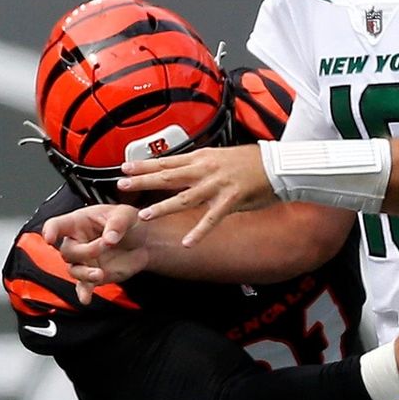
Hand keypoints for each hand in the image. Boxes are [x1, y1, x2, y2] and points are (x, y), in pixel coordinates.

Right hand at [42, 204, 146, 304]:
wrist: (144, 242)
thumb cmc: (129, 222)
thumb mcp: (126, 214)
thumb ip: (117, 224)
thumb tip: (109, 238)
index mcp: (79, 222)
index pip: (58, 225)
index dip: (50, 230)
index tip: (50, 238)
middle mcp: (77, 242)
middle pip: (68, 251)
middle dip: (87, 250)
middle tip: (107, 244)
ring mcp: (84, 260)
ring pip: (73, 270)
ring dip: (85, 273)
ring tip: (99, 273)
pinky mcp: (93, 276)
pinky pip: (83, 286)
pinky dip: (83, 293)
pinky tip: (86, 299)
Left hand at [118, 144, 275, 246]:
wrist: (276, 165)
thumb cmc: (249, 162)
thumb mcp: (219, 156)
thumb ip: (199, 164)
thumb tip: (179, 168)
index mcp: (202, 158)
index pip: (167, 161)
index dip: (144, 165)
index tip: (124, 167)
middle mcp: (206, 170)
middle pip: (169, 176)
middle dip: (143, 181)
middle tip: (122, 186)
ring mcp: (218, 185)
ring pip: (185, 198)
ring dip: (163, 207)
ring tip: (144, 216)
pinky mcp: (231, 200)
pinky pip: (212, 219)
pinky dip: (199, 232)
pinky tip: (187, 242)